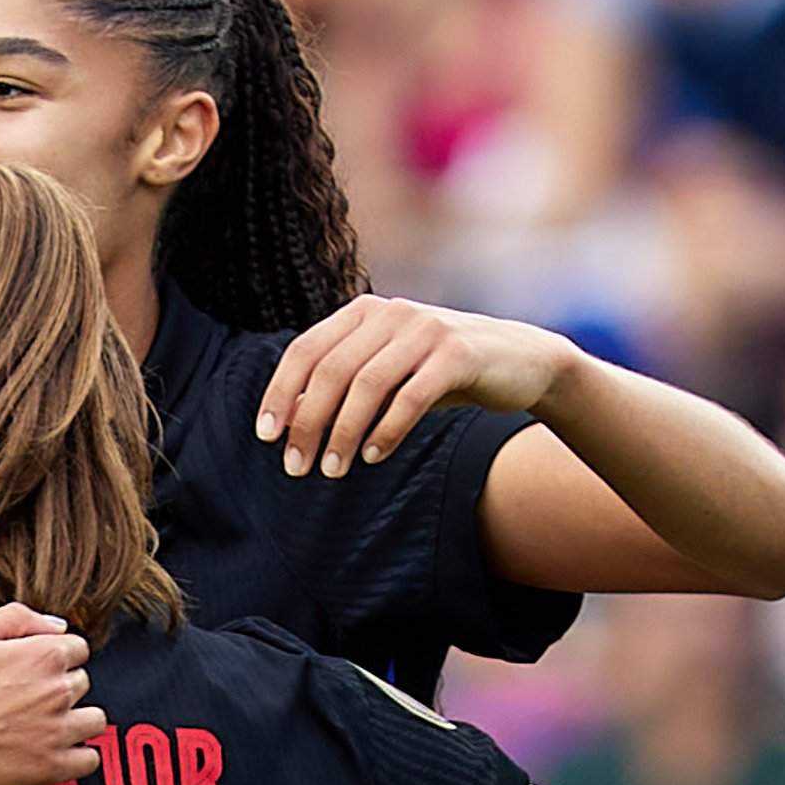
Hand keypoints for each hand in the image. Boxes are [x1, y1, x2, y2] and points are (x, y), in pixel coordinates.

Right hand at [0, 602, 102, 784]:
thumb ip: (17, 618)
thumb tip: (57, 625)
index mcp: (42, 654)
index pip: (77, 649)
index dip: (52, 659)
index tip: (30, 673)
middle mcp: (58, 691)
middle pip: (82, 683)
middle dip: (59, 689)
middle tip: (24, 702)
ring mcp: (58, 732)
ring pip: (93, 720)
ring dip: (74, 721)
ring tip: (41, 728)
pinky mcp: (52, 768)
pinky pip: (90, 760)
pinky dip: (77, 757)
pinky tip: (53, 753)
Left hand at [255, 298, 574, 480]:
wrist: (518, 362)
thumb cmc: (438, 374)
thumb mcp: (385, 376)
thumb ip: (340, 389)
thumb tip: (285, 423)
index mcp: (364, 313)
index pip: (305, 351)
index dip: (280, 394)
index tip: (266, 437)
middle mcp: (391, 313)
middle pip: (330, 371)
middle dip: (307, 423)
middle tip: (296, 469)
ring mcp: (426, 329)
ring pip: (367, 384)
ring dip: (343, 433)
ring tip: (332, 471)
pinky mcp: (457, 353)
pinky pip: (411, 396)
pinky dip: (388, 430)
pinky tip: (375, 457)